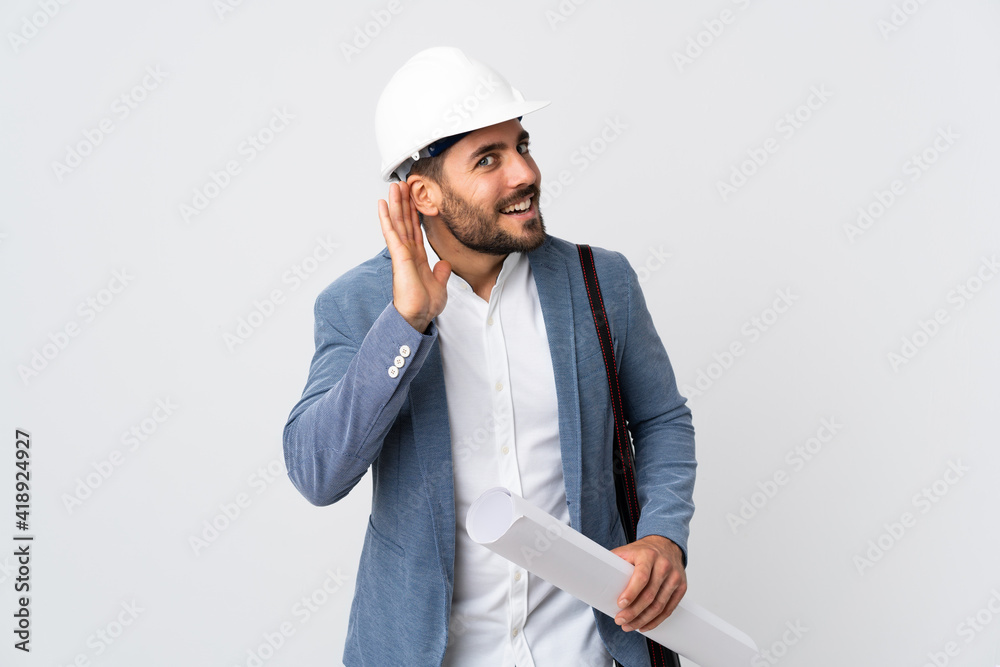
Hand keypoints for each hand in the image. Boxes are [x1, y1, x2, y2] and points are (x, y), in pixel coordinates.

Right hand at [377, 181, 450, 332]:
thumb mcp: (439, 286)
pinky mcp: (398, 256)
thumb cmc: (424, 306)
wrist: (418, 316)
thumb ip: (441, 273)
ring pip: (397, 222)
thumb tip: (443, 264)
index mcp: (417, 258)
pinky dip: (386, 217)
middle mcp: (408, 253)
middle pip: (405, 222)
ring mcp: (402, 253)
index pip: (415, 230)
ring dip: (395, 203)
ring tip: (393, 186)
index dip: (414, 214)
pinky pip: (391, 233)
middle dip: (404, 203)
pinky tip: (382, 204)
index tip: (412, 200)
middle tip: (401, 185)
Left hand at [610, 535, 686, 632]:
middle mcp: (664, 565)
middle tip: (620, 621)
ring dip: (643, 620)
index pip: (641, 577)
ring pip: (659, 605)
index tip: (620, 604)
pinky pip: (669, 609)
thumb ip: (613, 561)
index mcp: (648, 556)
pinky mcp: (681, 587)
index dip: (631, 593)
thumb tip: (593, 574)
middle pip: (650, 595)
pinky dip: (656, 620)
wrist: (667, 544)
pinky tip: (645, 625)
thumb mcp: (627, 550)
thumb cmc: (643, 550)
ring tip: (629, 626)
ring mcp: (674, 577)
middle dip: (634, 612)